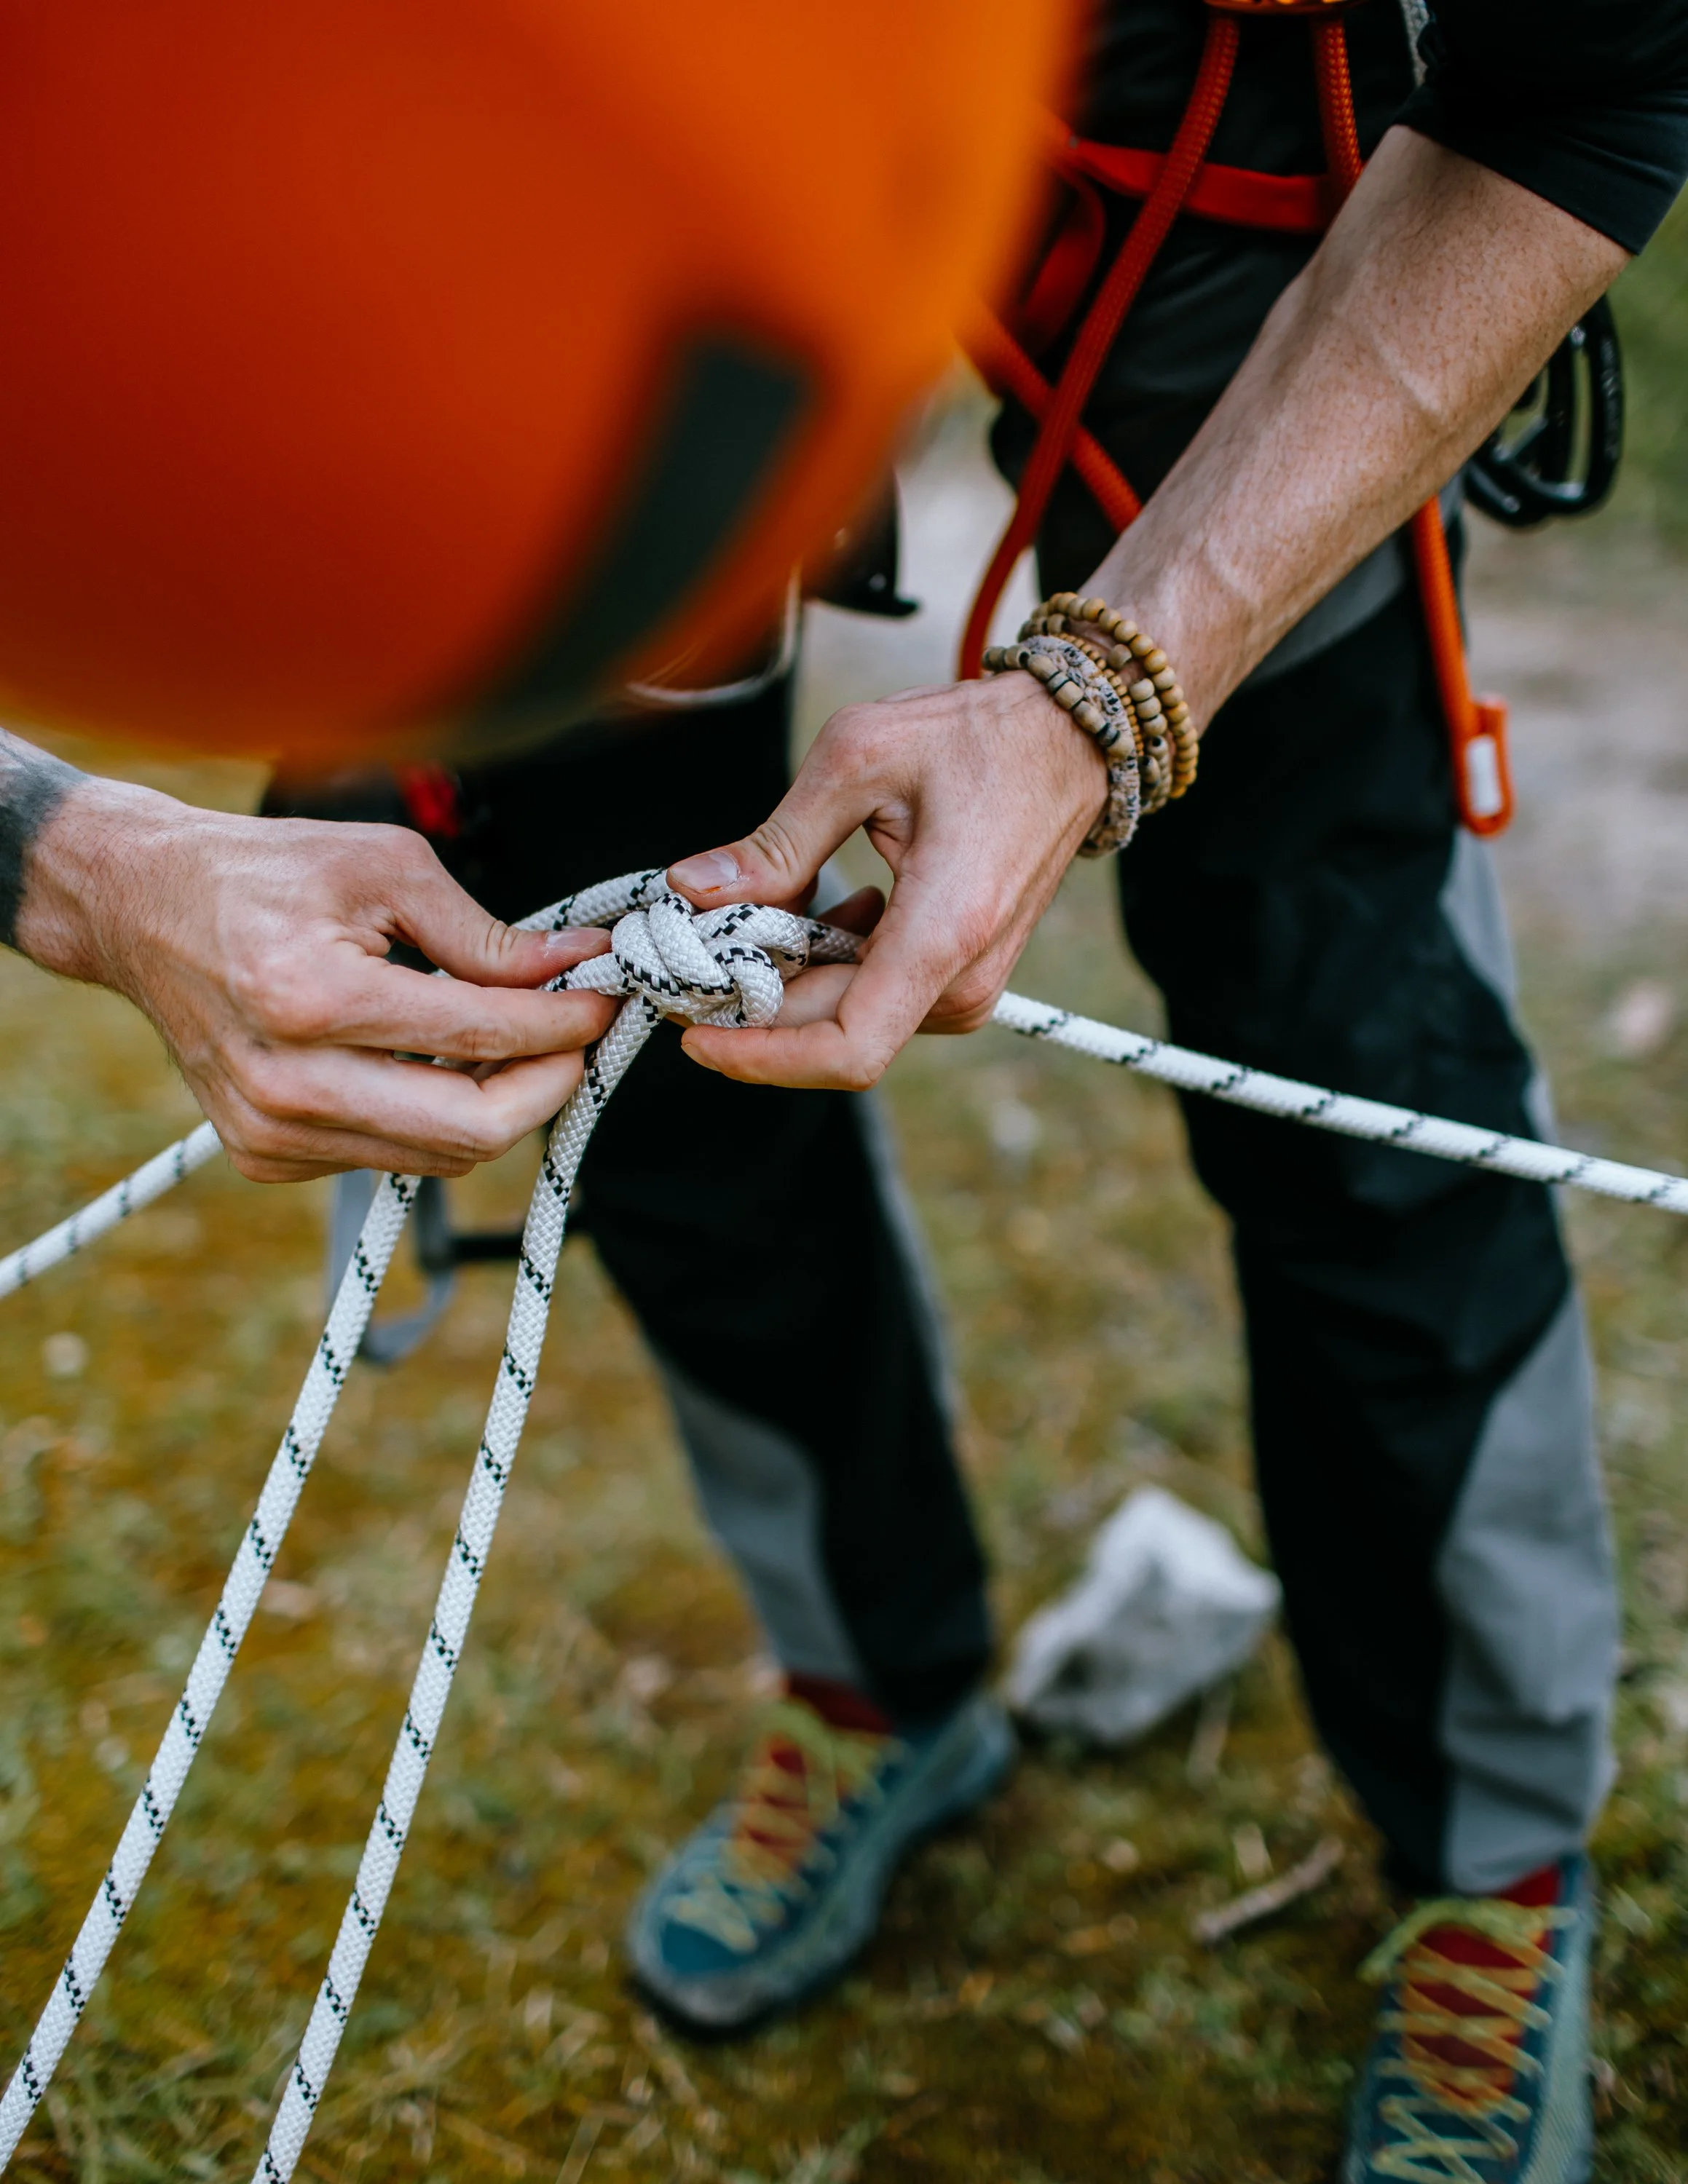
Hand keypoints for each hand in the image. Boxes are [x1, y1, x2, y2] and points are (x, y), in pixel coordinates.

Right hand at [17, 776, 615, 1179]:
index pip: (479, 1037)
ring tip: (518, 1043)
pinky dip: (435, 1117)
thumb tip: (573, 965)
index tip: (603, 1000)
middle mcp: (287, 1081)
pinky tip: (439, 1063)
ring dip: (498, 1105)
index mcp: (312, 997)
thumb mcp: (383, 866)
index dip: (562, 1025)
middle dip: (547, 1086)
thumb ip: (482, 933)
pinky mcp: (264, 1155)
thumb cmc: (262, 874)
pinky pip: (389, 1156)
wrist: (140, 909)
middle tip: (578, 1040)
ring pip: (438, 1155)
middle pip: (470, 1130)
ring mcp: (270, 1131)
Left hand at [668, 670, 1104, 1087]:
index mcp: (942, 932)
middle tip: (687, 948)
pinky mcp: (960, 979)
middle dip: (750, 1006)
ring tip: (750, 911)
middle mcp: (962, 980)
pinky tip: (817, 909)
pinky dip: (822, 966)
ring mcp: (966, 987)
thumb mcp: (859, 758)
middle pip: (828, 1032)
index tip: (695, 1034)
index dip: (760, 1058)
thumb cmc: (976, 737)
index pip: (846, 1049)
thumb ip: (775, 841)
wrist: (1069, 742)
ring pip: (844, 1018)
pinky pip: (872, 997)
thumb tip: (692, 891)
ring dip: (785, 980)